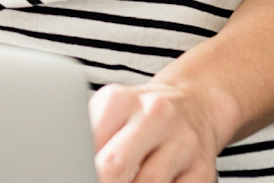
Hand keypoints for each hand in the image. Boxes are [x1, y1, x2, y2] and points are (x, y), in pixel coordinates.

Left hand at [88, 81, 227, 182]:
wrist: (196, 106)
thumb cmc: (142, 117)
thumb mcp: (111, 113)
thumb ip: (89, 137)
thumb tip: (71, 168)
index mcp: (122, 100)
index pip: (88, 141)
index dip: (78, 166)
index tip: (74, 174)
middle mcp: (156, 115)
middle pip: (115, 165)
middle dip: (102, 181)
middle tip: (90, 182)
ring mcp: (183, 143)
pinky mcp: (203, 171)